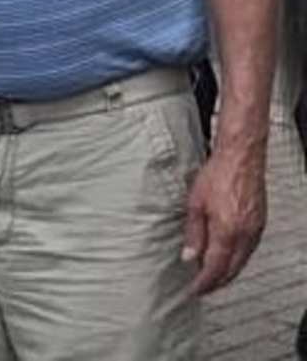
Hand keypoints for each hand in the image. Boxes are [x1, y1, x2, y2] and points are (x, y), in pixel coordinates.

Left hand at [181, 146, 266, 293]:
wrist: (241, 158)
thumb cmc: (217, 175)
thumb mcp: (195, 204)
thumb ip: (193, 234)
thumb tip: (189, 257)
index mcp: (227, 232)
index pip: (215, 268)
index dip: (204, 283)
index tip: (193, 291)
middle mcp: (245, 236)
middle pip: (232, 270)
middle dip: (216, 283)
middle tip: (201, 288)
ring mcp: (256, 231)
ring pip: (242, 262)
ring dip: (227, 273)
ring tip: (211, 276)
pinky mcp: (260, 224)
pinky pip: (248, 251)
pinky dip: (236, 260)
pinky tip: (226, 257)